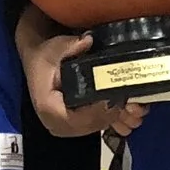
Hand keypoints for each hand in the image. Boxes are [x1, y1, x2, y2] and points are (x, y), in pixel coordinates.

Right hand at [22, 28, 149, 138]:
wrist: (39, 61)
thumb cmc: (46, 56)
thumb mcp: (55, 47)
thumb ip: (71, 46)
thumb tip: (87, 41)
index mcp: (48, 107)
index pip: (76, 119)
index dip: (97, 112)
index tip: (113, 97)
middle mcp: (55, 123)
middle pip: (90, 126)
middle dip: (111, 114)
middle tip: (129, 99)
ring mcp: (65, 128)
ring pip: (95, 128)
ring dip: (114, 117)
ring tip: (130, 102)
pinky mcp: (74, 126)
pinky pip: (95, 127)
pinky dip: (110, 119)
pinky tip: (121, 106)